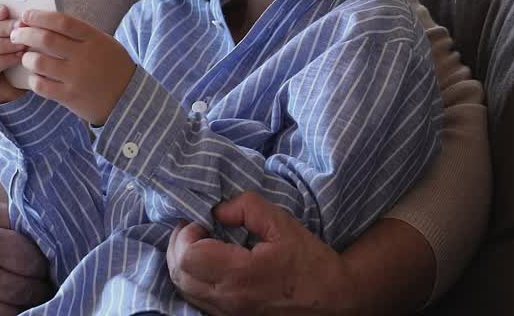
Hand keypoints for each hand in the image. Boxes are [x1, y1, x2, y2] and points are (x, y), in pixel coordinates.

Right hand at [0, 0, 27, 103]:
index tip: (5, 10)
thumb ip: (16, 21)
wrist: (18, 91)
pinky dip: (3, 60)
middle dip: (2, 28)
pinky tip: (18, 58)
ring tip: (23, 44)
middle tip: (22, 27)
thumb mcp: (20, 39)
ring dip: (4, 44)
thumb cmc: (19, 60)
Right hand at [0, 194, 51, 315]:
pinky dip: (7, 311)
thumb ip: (7, 215)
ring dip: (28, 300)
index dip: (46, 259)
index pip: (32, 259)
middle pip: (28, 288)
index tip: (50, 256)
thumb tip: (39, 228)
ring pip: (15, 310)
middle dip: (42, 281)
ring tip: (32, 288)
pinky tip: (11, 300)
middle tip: (48, 274)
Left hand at [8, 9, 134, 123]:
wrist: (128, 99)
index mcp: (94, 39)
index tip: (26, 15)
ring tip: (26, 57)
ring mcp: (76, 78)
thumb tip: (45, 22)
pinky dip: (33, 79)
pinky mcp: (69, 97)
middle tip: (16, 33)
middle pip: (45, 39)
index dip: (40, 16)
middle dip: (25, 34)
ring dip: (26, 57)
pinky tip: (36, 76)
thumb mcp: (103, 42)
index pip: (61, 21)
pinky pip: (40, 85)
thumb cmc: (112, 66)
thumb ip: (78, 33)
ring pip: (38, 62)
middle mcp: (84, 56)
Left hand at [166, 192, 355, 315]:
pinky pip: (198, 300)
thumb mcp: (282, 224)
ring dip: (183, 263)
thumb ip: (247, 207)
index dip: (187, 233)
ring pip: (185, 290)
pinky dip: (194, 280)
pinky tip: (209, 264)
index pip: (188, 256)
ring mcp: (227, 315)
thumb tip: (218, 210)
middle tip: (196, 227)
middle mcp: (228, 301)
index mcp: (240, 275)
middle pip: (180, 274)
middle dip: (180, 245)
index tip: (202, 220)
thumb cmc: (310, 262)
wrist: (333, 301)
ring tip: (201, 243)